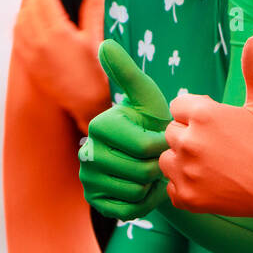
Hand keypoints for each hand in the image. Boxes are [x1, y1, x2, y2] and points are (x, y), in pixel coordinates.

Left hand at [14, 0, 108, 130]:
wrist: (86, 102)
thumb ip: (92, 14)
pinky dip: (21, 29)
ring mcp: (31, 53)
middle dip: (38, 1)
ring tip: (39, 13)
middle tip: (49, 1)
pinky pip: (16, 38)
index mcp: (59, 31)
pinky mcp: (27, 64)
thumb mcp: (96, 40)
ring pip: (20, 21)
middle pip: (30, 7)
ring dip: (28, 13)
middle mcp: (40, 40)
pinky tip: (30, 29)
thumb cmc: (95, 72)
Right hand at [79, 40, 170, 219]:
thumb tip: (105, 43)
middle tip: (159, 159)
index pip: (146, 146)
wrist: (154, 159)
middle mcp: (87, 151)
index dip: (164, 147)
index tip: (165, 139)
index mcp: (100, 124)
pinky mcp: (95, 201)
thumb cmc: (154, 123)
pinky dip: (144, 203)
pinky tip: (145, 189)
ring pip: (135, 190)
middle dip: (158, 167)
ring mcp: (87, 178)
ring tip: (152, 171)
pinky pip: (127, 209)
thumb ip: (128, 73)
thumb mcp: (147, 98)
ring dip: (152, 184)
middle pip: (140, 171)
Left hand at [161, 34, 252, 219]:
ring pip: (167, 159)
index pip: (179, 107)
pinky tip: (212, 183)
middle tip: (221, 147)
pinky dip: (187, 186)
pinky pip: (172, 187)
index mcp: (204, 114)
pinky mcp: (187, 198)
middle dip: (191, 137)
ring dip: (184, 161)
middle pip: (172, 133)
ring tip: (214, 164)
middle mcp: (189, 141)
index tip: (220, 125)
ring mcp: (186, 172)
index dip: (199, 114)